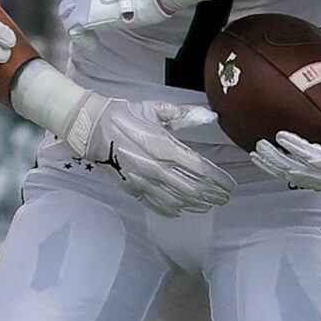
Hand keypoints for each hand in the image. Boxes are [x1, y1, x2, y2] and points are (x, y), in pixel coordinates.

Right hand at [67, 95, 234, 215]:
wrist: (91, 129)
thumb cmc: (124, 116)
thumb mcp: (155, 109)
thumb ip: (184, 114)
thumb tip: (211, 115)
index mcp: (165, 147)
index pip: (200, 169)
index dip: (218, 180)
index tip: (229, 185)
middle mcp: (156, 169)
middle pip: (192, 189)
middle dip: (211, 195)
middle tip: (224, 198)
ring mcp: (143, 182)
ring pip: (176, 200)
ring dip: (195, 205)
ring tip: (208, 205)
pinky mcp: (132, 188)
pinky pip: (155, 204)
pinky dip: (170, 210)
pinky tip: (180, 211)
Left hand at [251, 78, 320, 193]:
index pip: (317, 160)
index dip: (296, 149)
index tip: (280, 135)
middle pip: (301, 174)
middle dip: (278, 160)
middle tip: (261, 144)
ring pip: (297, 180)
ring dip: (275, 167)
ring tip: (257, 153)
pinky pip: (300, 179)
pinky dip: (282, 170)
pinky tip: (268, 160)